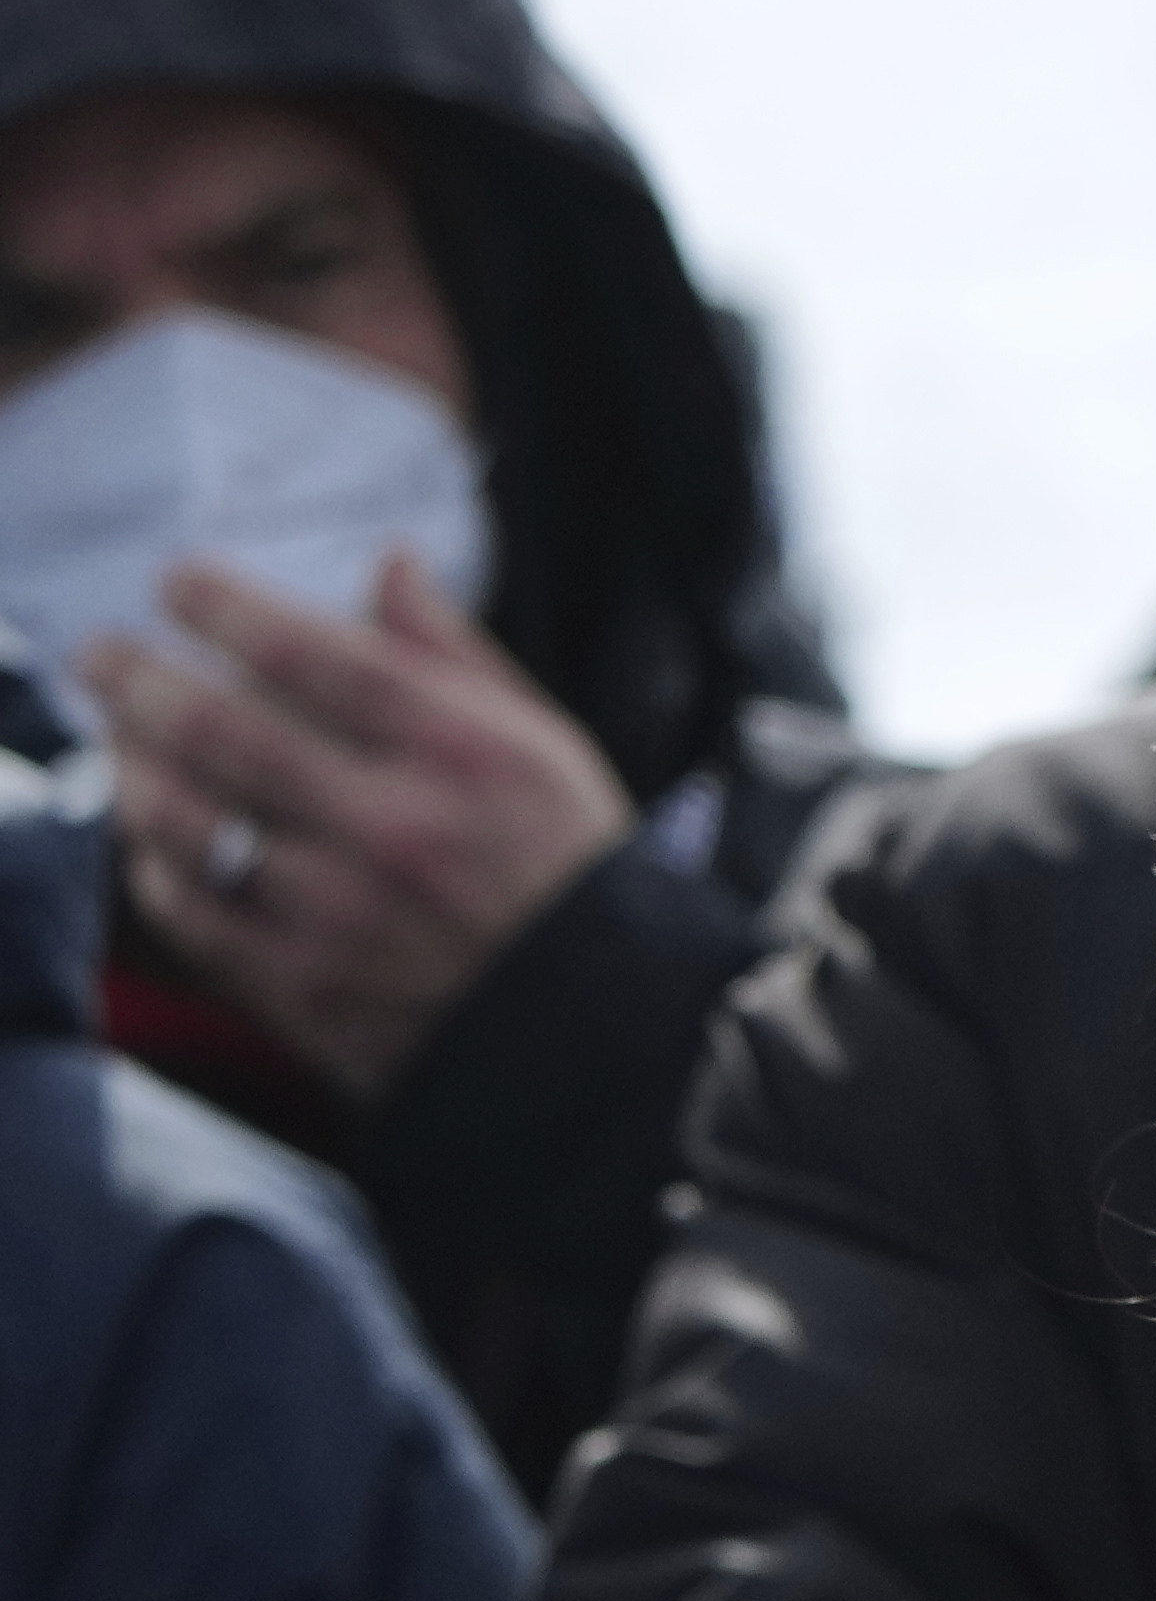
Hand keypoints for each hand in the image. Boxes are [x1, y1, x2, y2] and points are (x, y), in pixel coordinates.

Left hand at [86, 550, 634, 1107]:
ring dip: (134, 767)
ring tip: (126, 742)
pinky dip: (157, 864)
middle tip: (101, 654)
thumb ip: (455, 655)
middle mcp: (398, 829)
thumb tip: (388, 561)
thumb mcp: (547, 748)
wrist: (609, 1039)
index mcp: (465, 756)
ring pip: (185, 819)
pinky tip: (162, 841)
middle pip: (218, 728)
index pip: (308, 653)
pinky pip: (189, 910)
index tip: (175, 583)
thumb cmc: (572, 876)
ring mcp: (344, 915)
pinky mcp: (308, 988)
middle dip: (134, 676)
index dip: (219, 604)